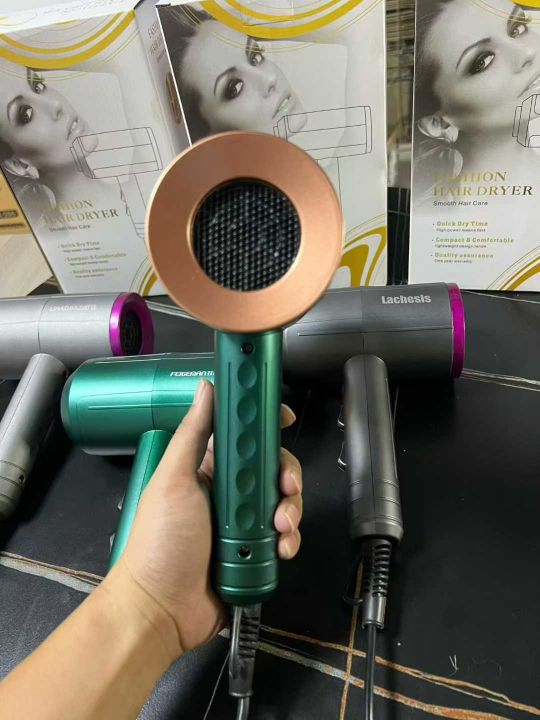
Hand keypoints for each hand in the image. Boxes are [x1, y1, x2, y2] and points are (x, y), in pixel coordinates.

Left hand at [110, 380, 302, 662]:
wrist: (162, 609)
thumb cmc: (162, 540)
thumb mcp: (173, 479)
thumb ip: (193, 434)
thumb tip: (205, 387)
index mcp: (208, 470)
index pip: (244, 439)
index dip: (265, 427)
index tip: (284, 419)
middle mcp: (228, 493)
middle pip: (272, 470)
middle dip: (286, 476)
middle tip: (287, 489)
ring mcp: (242, 525)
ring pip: (283, 503)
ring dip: (291, 511)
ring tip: (282, 527)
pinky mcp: (254, 553)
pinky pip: (283, 538)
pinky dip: (289, 540)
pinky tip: (283, 549)